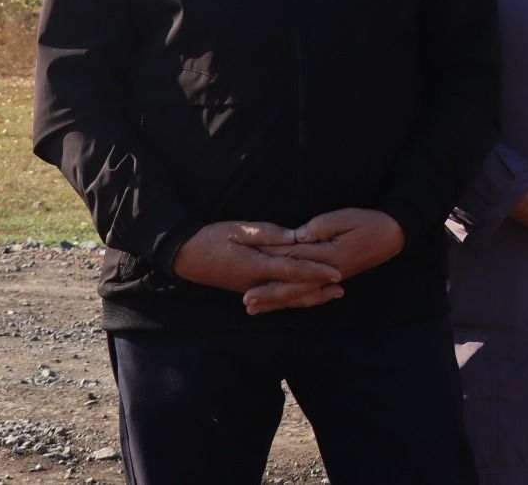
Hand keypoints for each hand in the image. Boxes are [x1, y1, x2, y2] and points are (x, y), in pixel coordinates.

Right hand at [171, 221, 343, 300]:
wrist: (185, 256)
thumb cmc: (211, 239)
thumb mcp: (238, 229)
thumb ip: (268, 233)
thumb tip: (294, 237)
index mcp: (255, 266)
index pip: (292, 271)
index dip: (315, 272)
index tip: (335, 273)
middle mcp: (257, 283)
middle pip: (293, 290)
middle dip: (319, 289)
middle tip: (342, 287)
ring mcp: (252, 289)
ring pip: (287, 298)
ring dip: (311, 297)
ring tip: (333, 294)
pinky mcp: (249, 289)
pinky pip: (278, 297)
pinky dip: (295, 298)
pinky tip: (307, 296)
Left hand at [245, 208, 405, 314]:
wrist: (392, 234)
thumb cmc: (367, 222)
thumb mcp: (343, 217)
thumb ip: (318, 228)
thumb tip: (296, 237)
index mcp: (328, 257)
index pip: (295, 263)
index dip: (271, 270)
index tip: (250, 277)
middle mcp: (328, 274)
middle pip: (294, 288)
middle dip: (269, 295)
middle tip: (247, 303)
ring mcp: (331, 279)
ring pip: (300, 295)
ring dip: (277, 302)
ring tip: (255, 309)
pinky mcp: (333, 279)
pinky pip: (310, 295)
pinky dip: (294, 301)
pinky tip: (281, 304)